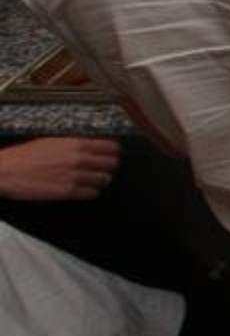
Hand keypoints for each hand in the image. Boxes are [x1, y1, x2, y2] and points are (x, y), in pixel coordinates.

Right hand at [0, 136, 122, 202]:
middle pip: (112, 164)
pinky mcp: (69, 192)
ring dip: (100, 180)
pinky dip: (90, 192)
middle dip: (108, 167)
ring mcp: (76, 176)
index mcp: (77, 144)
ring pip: (104, 180)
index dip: (113, 152)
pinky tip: (82, 189)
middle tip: (102, 169)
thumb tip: (91, 147)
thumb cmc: (25, 156)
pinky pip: (92, 193)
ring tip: (90, 180)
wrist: (7, 171)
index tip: (112, 155)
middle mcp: (80, 159)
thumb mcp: (53, 141)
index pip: (111, 147)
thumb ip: (75, 144)